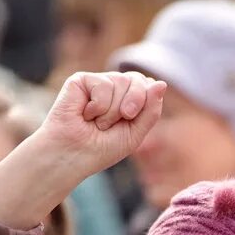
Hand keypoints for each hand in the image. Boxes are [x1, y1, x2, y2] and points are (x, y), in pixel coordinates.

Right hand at [0, 70, 165, 231]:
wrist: (72, 155)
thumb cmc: (102, 148)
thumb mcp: (135, 133)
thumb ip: (151, 110)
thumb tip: (161, 83)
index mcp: (129, 97)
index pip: (150, 85)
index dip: (145, 103)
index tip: (130, 120)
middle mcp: (114, 86)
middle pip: (138, 80)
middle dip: (132, 106)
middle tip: (112, 125)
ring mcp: (98, 82)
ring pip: (121, 81)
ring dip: (112, 111)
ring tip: (96, 122)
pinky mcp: (81, 80)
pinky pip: (104, 85)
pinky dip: (98, 106)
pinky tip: (84, 114)